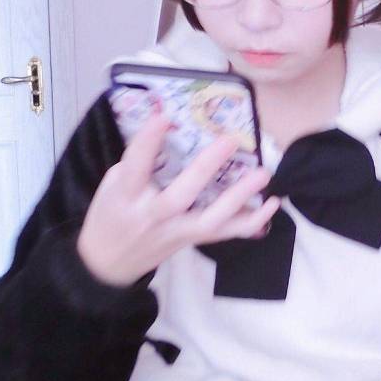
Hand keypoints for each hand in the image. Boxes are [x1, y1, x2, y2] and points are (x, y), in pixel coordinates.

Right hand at [77, 111, 279, 286]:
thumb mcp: (112, 186)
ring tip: (262, 175)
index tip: (163, 116)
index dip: (148, 142)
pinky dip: (251, 221)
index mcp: (125, 197)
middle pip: (180, 196)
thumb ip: (138, 164)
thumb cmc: (110, 214)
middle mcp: (151, 217)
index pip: (135, 167)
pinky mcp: (191, 242)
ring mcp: (174, 232)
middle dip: (205, 169)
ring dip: (239, 197)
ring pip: (209, 220)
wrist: (108, 264)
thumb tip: (173, 133)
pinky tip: (272, 204)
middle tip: (229, 140)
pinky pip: (224, 234)